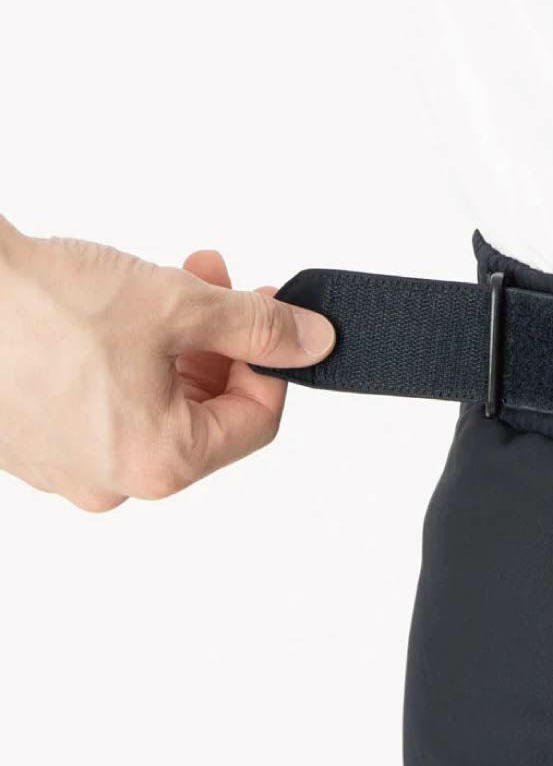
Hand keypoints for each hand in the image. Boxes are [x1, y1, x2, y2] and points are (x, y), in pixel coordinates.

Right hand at [0, 216, 333, 510]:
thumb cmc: (38, 301)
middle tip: (221, 288)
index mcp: (159, 463)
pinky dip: (126, 361)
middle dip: (221, 346)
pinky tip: (117, 311)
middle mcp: (111, 481)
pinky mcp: (28, 441)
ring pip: (153, 405)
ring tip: (172, 284)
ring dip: (177, 345)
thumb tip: (311, 342)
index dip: (272, 365)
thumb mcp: (178, 304)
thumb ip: (259, 329)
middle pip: (203, 416)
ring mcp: (64, 466)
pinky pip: (103, 405)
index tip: (271, 319)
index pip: (255, 423)